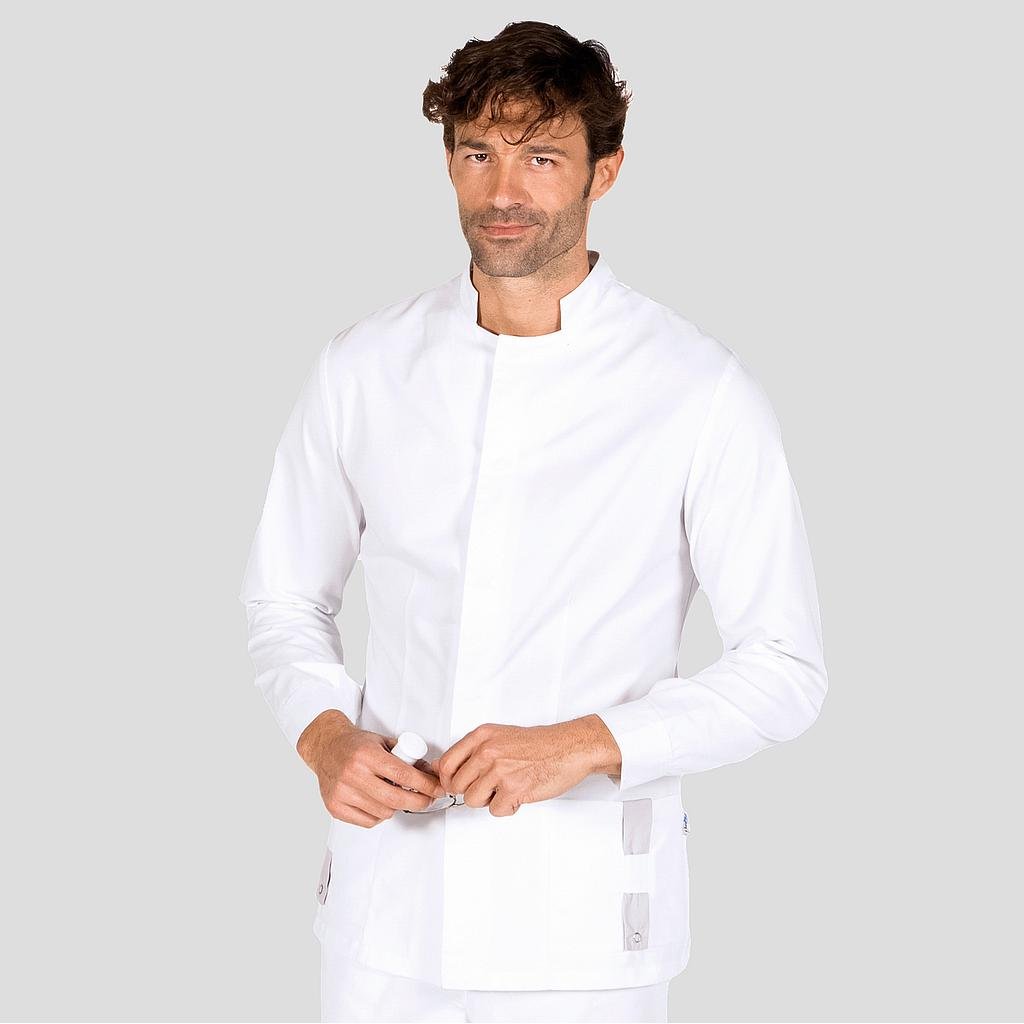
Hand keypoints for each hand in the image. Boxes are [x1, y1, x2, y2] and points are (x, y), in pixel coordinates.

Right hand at [299, 713, 446, 827]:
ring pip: (383, 812)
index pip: (402, 775)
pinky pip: (368, 821)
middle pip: (395, 798)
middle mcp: (353, 774)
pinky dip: (379, 814)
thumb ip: (406, 756)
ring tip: (396, 795)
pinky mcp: (335, 807)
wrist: (326, 747)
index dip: (425, 785)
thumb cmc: (355, 745)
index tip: (437, 789)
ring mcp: (342, 792)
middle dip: (418, 801)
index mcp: (366, 755)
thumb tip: (430, 773)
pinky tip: (379, 802)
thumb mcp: (383, 742)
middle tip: (427, 799)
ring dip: (397, 807)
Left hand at [429, 721, 597, 816]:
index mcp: (482, 736)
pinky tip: (519, 794)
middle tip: (490, 787)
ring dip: (489, 800)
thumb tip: (446, 769)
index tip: (456, 785)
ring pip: (472, 800)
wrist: (569, 748)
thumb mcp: (500, 737)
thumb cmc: (539, 744)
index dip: (448, 779)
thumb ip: (474, 751)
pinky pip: (496, 811)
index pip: (446, 763)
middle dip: (471, 791)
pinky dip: (508, 808)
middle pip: (456, 785)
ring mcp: (500, 770)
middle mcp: (487, 751)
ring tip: (505, 789)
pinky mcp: (514, 789)